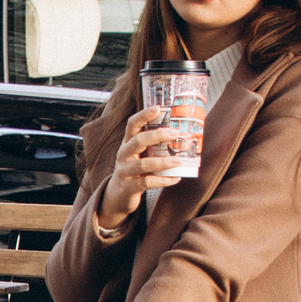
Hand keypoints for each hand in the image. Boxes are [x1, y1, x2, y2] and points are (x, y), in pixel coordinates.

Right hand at [98, 107, 175, 229]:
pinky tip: (176, 178)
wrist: (118, 194)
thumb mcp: (139, 154)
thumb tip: (182, 134)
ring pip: (143, 164)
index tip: (157, 107)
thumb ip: (153, 145)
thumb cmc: (135, 169)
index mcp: (127, 143)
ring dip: (163, 162)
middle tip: (175, 133)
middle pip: (138, 141)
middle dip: (157, 135)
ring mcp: (125, 171)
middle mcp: (124, 155)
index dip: (143, 115)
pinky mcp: (129, 187)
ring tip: (179, 160)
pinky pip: (147, 182)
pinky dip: (163, 180)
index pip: (132, 125)